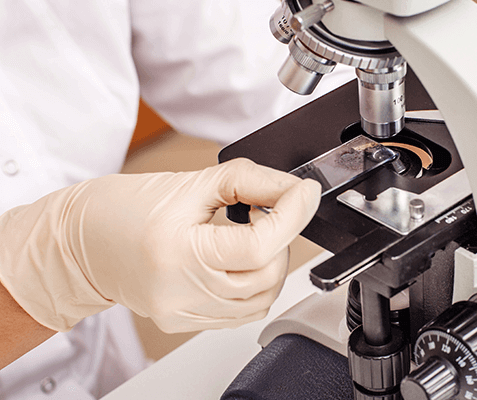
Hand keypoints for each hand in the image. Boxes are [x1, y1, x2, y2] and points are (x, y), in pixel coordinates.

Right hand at [0, 159, 320, 332]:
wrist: (79, 242)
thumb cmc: (124, 208)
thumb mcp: (190, 182)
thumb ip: (249, 181)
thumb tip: (293, 188)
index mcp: (178, 252)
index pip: (259, 245)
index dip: (293, 215)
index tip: (306, 193)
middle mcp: (181, 291)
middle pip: (266, 275)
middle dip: (282, 238)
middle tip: (267, 210)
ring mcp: (183, 313)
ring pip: (262, 298)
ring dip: (271, 263)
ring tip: (250, 234)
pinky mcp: (185, 323)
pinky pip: (242, 312)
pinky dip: (254, 285)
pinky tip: (238, 261)